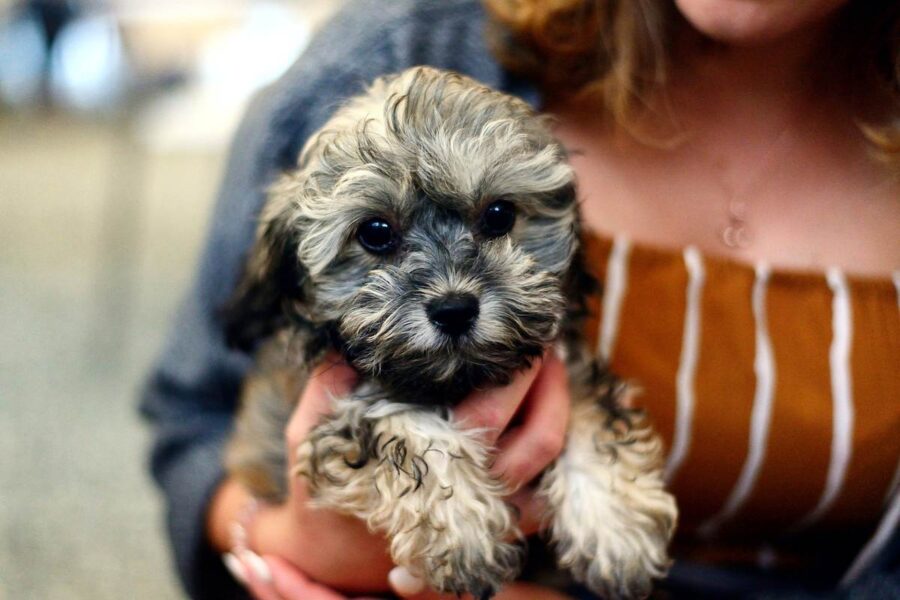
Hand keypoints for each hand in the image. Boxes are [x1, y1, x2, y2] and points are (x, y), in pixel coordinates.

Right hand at [209, 351, 571, 598]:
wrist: (334, 559)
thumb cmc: (325, 492)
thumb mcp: (309, 437)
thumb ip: (326, 388)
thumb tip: (349, 343)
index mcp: (431, 464)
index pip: (492, 410)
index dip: (518, 371)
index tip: (519, 332)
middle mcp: (473, 493)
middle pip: (539, 433)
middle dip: (549, 378)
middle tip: (543, 338)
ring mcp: (494, 515)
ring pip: (551, 458)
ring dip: (560, 405)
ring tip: (551, 364)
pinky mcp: (504, 528)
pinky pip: (549, 486)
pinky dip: (557, 447)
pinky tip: (545, 408)